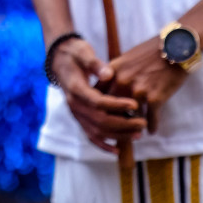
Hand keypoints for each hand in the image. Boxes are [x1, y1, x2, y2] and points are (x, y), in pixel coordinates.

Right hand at [49, 36, 143, 153]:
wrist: (60, 60)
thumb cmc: (75, 54)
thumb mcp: (83, 53)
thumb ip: (95, 64)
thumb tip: (109, 74)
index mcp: (75, 89)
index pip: (98, 102)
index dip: (117, 105)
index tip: (135, 104)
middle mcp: (74, 105)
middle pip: (99, 121)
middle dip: (123, 124)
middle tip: (142, 123)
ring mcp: (76, 114)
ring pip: (97, 132)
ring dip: (118, 136)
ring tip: (138, 134)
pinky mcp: (79, 118)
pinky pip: (90, 135)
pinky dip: (103, 145)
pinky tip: (117, 150)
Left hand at [104, 36, 190, 133]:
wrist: (175, 47)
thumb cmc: (151, 52)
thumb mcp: (127, 59)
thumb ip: (115, 74)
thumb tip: (108, 89)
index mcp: (113, 70)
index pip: (98, 94)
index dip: (98, 106)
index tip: (101, 115)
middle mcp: (122, 81)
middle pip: (111, 109)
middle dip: (113, 120)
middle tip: (116, 129)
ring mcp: (138, 91)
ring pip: (130, 117)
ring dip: (133, 125)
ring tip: (134, 132)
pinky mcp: (155, 98)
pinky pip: (150, 119)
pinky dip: (151, 126)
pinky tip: (151, 130)